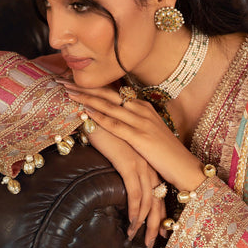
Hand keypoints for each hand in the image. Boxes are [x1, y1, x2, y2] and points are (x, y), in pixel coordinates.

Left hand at [58, 80, 204, 192]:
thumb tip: (116, 123)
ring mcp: (141, 122)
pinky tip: (85, 111)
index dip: (92, 86)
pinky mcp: (140, 137)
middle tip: (62, 79)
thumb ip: (134, 126)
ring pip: (108, 106)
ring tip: (66, 91)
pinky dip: (99, 116)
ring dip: (86, 97)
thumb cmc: (167, 155)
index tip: (73, 80)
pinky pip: (115, 124)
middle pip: (108, 94)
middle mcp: (142, 109)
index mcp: (143, 107)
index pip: (113, 92)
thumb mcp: (150, 134)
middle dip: (84, 86)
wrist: (185, 167)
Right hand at [75, 117, 165, 247]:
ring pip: (149, 202)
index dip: (160, 214)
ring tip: (139, 241)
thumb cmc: (103, 132)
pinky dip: (135, 212)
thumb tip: (122, 186)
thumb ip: (124, 167)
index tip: (159, 232)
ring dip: (144, 224)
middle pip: (157, 201)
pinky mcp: (129, 164)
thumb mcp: (117, 153)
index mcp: (147, 162)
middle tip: (152, 244)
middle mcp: (148, 164)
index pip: (158, 193)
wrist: (94, 112)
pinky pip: (135, 194)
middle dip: (156, 225)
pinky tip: (131, 225)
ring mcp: (141, 164)